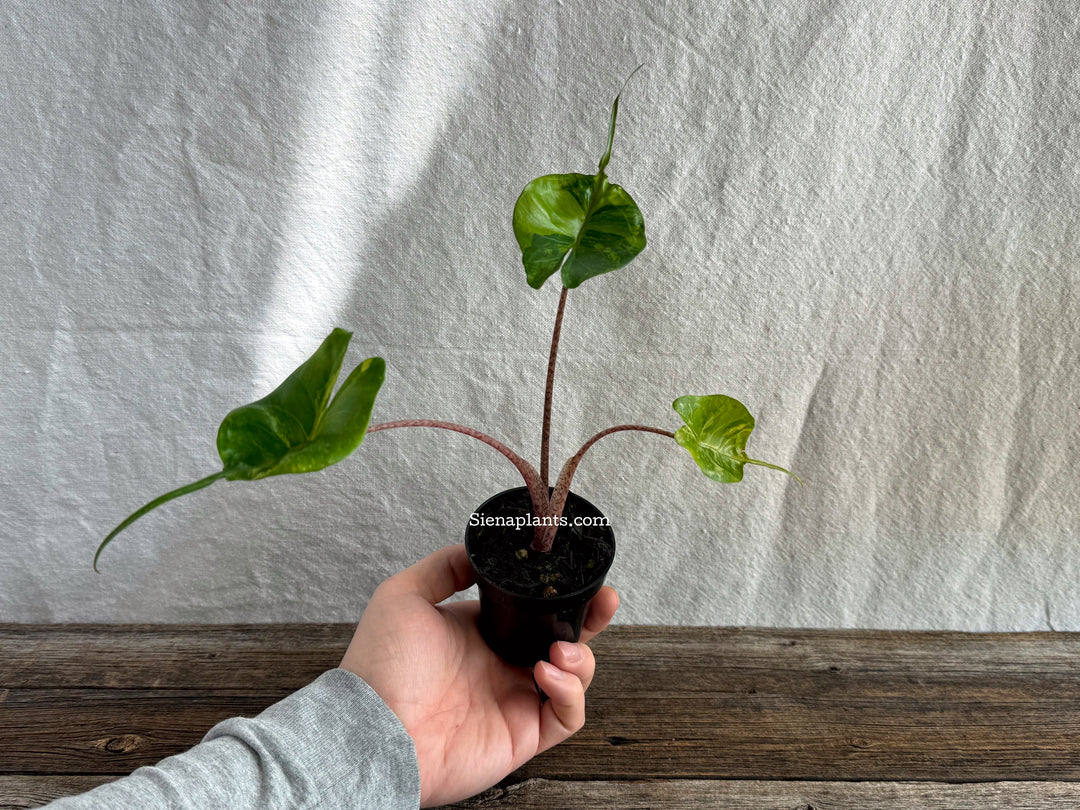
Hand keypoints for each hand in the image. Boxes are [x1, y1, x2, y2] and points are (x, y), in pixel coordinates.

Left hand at [339, 543, 618, 806]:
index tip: (579, 574)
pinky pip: (567, 716)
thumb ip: (443, 567)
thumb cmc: (381, 667)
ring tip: (560, 650)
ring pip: (574, 677)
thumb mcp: (404, 596)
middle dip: (591, 619)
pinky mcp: (523, 735)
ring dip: (581, 658)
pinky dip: (571, 693)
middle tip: (605, 599)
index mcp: (481, 633)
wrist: (374, 730)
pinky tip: (547, 674)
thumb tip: (474, 549)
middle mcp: (502, 665)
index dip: (560, 594)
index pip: (533, 610)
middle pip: (565, 640)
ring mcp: (515, 701)